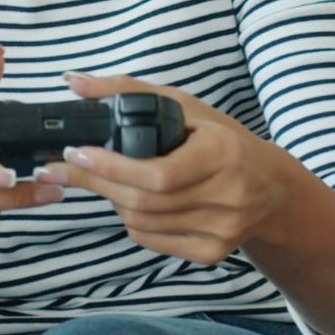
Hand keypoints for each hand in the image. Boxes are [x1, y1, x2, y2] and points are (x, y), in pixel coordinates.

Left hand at [35, 73, 298, 265]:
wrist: (270, 188)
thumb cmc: (220, 140)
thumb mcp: (183, 106)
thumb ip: (126, 90)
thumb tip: (73, 81)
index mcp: (222, 154)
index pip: (157, 174)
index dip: (111, 167)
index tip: (75, 152)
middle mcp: (227, 196)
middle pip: (143, 201)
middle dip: (95, 183)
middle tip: (63, 167)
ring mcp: (221, 230)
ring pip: (141, 223)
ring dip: (110, 200)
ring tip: (102, 179)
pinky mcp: (212, 252)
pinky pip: (151, 239)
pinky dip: (131, 219)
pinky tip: (130, 200)